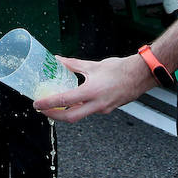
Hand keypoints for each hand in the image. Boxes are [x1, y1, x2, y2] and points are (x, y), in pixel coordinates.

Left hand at [33, 54, 152, 122]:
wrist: (140, 75)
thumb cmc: (119, 69)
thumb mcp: (92, 65)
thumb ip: (72, 65)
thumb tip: (57, 60)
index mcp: (91, 92)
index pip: (65, 101)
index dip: (48, 104)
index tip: (37, 104)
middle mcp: (97, 105)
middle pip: (70, 117)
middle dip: (54, 115)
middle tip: (42, 109)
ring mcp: (103, 109)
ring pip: (79, 116)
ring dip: (65, 113)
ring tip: (54, 106)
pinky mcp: (107, 109)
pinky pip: (88, 112)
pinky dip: (78, 109)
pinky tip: (72, 102)